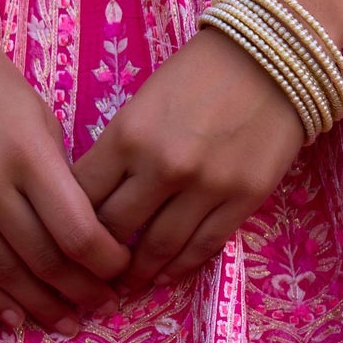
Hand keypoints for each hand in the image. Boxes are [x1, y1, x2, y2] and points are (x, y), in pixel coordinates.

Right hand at [0, 10, 128, 333]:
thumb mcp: (41, 122)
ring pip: (7, 272)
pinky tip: (18, 319)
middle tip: (105, 304)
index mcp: (28, 155)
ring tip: (69, 323)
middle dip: (81, 290)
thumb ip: (65, 179)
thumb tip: (93, 235)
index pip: (78, 231)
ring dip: (42, 304)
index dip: (106, 263)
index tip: (123, 269)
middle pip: (45, 259)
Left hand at [73, 28, 306, 301]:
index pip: (83, 197)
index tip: (71, 235)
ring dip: (140, 271)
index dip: (71, 221)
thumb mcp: (144, 102)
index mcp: (128, 136)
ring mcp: (205, 188)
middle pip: (115, 230)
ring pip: (159, 248)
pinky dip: (181, 267)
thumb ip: (122, 149)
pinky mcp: (242, 200)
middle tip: (94, 270)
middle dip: (100, 254)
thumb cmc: (201, 73)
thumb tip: (102, 198)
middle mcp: (162, 167)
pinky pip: (203, 246)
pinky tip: (168, 274)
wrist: (272, 59)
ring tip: (129, 283)